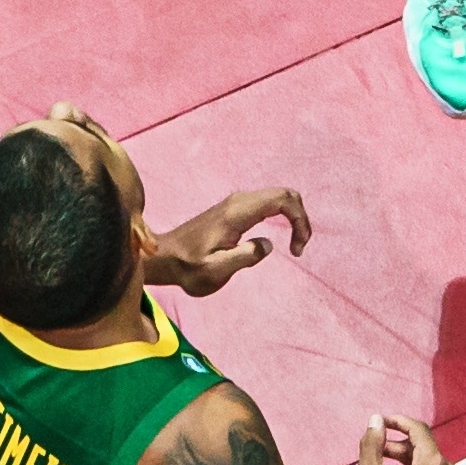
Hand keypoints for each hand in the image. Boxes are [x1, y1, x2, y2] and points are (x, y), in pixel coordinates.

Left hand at [145, 186, 312, 295]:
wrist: (164, 257)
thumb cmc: (188, 268)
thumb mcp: (215, 270)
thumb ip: (244, 257)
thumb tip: (267, 244)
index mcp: (236, 213)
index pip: (282, 199)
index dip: (299, 220)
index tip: (297, 249)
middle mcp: (238, 201)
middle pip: (284, 194)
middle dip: (301, 218)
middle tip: (300, 246)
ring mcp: (236, 203)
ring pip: (278, 197)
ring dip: (293, 218)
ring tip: (295, 246)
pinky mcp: (234, 209)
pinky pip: (268, 204)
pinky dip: (283, 216)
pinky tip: (281, 238)